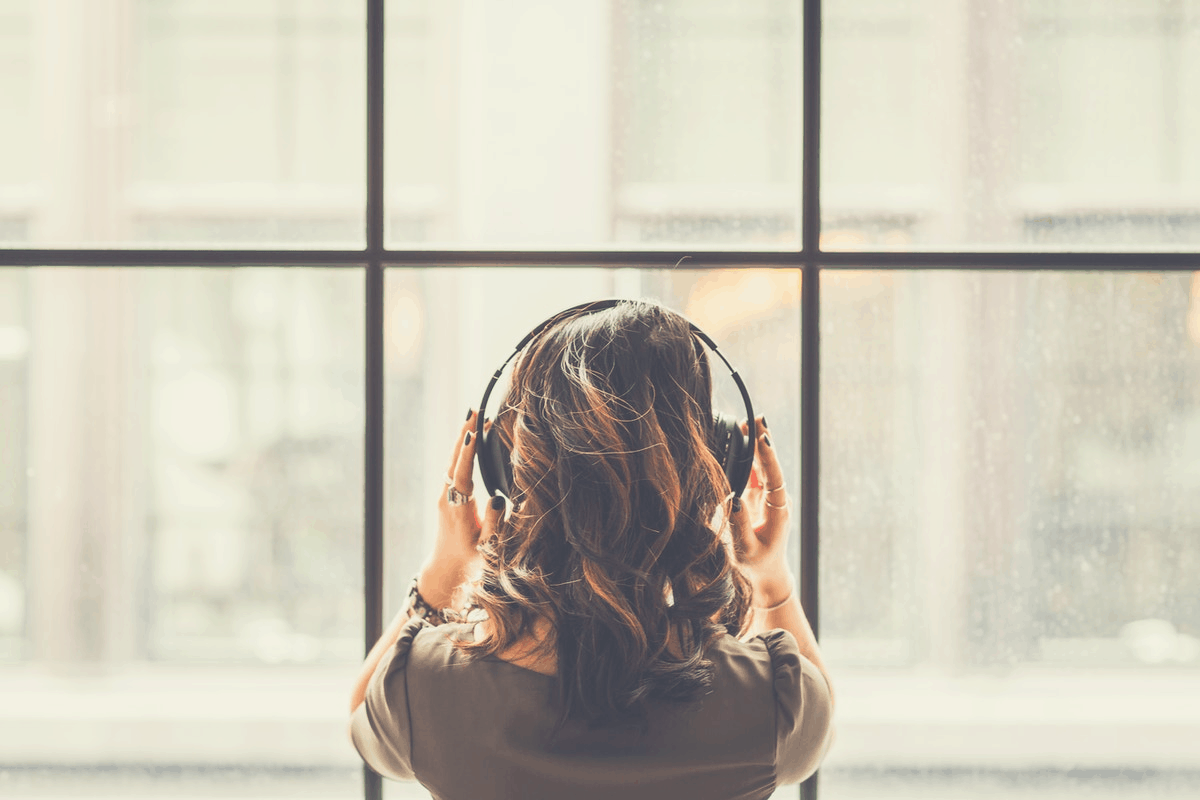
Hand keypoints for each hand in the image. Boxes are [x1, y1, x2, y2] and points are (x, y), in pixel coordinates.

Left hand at [419, 410, 504, 608]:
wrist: (446, 568)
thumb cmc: (470, 559)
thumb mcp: (487, 547)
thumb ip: (494, 523)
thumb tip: (498, 498)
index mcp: (458, 508)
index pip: (463, 474)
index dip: (468, 452)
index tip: (473, 431)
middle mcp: (447, 498)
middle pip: (454, 459)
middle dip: (464, 433)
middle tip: (474, 409)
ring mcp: (445, 495)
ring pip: (453, 460)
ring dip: (463, 437)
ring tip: (474, 415)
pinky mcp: (447, 495)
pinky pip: (454, 466)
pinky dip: (463, 450)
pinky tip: (471, 438)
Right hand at [729, 416, 793, 605]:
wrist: (767, 573)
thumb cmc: (757, 564)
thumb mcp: (747, 548)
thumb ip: (740, 525)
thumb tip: (731, 499)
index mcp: (778, 510)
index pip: (774, 478)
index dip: (769, 457)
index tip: (763, 439)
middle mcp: (776, 499)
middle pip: (769, 465)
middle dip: (763, 441)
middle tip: (757, 417)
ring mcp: (768, 496)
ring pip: (762, 465)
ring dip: (755, 444)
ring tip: (748, 422)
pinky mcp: (758, 496)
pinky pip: (753, 472)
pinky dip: (747, 456)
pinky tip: (741, 439)